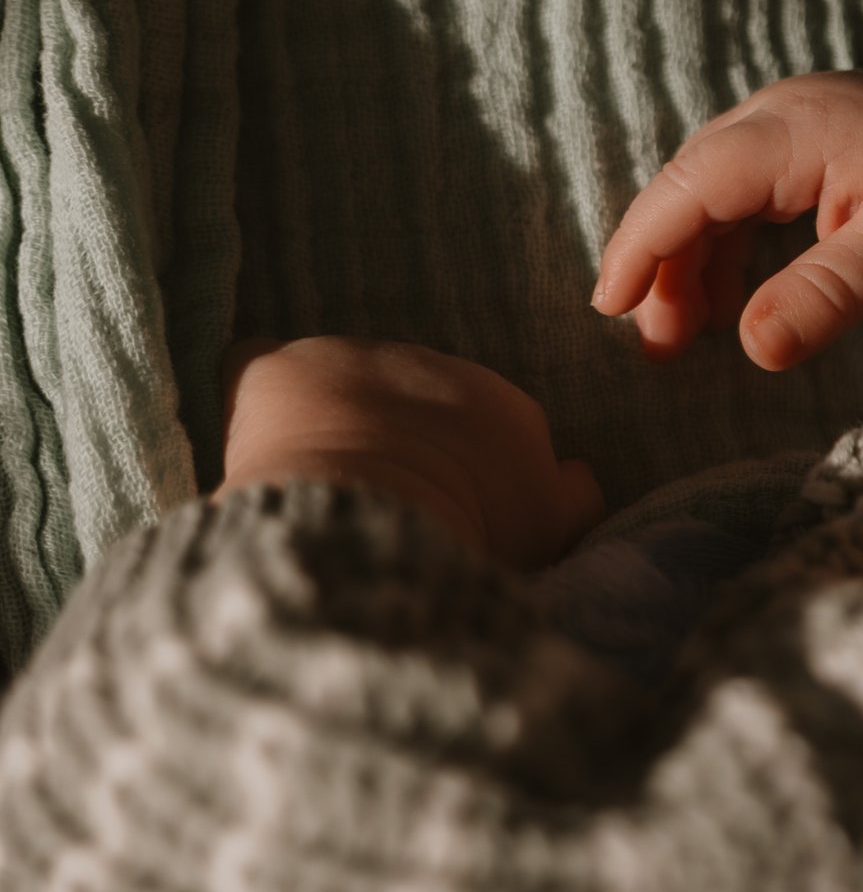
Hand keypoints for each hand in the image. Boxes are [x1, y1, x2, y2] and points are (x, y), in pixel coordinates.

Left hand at [217, 337, 606, 569]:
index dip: (469, 467)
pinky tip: (257, 437)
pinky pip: (258, 364)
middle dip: (403, 437)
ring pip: (346, 384)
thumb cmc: (470, 533)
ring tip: (319, 481)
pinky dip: (260, 396)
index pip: (491, 426)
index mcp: (505, 406)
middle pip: (419, 400)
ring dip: (337, 419)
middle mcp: (436, 364)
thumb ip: (576, 494)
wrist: (373, 520)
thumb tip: (576, 470)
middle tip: (384, 500)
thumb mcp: (553, 528)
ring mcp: (356, 358)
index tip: (452, 507)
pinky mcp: (281, 367)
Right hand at [590, 67, 862, 369]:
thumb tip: (751, 348)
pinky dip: (729, 246)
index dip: (642, 244)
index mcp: (795, 128)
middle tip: (654, 344)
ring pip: (713, 192)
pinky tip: (736, 300)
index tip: (610, 304)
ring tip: (685, 335)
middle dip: (660, 263)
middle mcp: (782, 115)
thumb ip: (827, 294)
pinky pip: (747, 193)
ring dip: (692, 261)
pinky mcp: (817, 144)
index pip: (689, 186)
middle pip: (689, 187)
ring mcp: (798, 125)